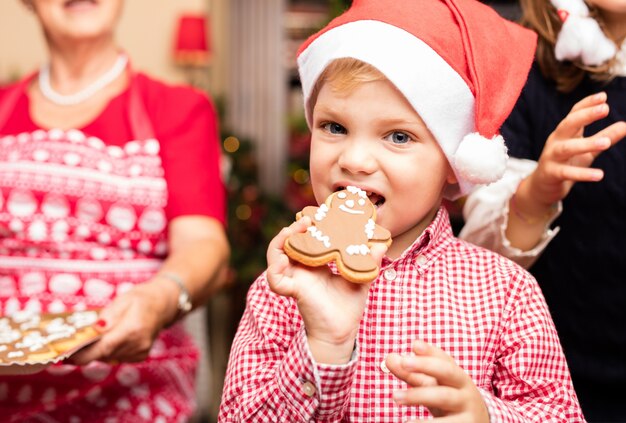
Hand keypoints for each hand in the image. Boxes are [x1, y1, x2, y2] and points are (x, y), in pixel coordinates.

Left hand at [70, 280, 176, 364]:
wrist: (163, 304)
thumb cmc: (142, 298)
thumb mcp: (124, 299)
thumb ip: (109, 316)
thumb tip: (95, 330)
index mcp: (133, 329)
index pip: (104, 348)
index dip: (83, 354)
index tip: (65, 355)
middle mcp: (137, 344)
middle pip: (103, 354)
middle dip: (86, 350)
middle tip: (70, 344)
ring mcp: (140, 352)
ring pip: (108, 357)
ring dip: (97, 350)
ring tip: (89, 339)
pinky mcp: (139, 356)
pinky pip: (116, 357)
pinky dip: (108, 351)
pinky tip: (109, 339)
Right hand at [266, 216, 386, 363]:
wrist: (342, 332)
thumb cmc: (348, 307)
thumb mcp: (361, 279)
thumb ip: (370, 261)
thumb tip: (383, 243)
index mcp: (315, 263)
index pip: (306, 238)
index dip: (309, 224)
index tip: (319, 212)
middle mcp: (302, 268)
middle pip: (288, 241)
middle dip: (295, 227)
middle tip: (308, 218)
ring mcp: (295, 278)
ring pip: (276, 255)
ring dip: (281, 240)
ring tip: (292, 230)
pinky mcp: (293, 290)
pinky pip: (275, 280)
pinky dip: (274, 269)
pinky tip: (283, 260)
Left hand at [386, 340, 488, 422]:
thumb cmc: (450, 403)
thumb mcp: (435, 388)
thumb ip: (412, 374)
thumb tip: (390, 358)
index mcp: (458, 378)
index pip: (444, 360)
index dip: (430, 352)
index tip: (414, 345)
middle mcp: (465, 390)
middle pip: (446, 372)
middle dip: (425, 365)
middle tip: (403, 363)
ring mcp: (467, 409)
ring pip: (443, 396)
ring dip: (418, 394)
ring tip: (395, 397)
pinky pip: (446, 422)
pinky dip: (426, 422)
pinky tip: (409, 422)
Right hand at [523, 92, 625, 209]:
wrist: (542, 187)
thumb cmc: (567, 164)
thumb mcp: (588, 150)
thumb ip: (604, 137)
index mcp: (564, 133)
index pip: (574, 114)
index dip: (587, 104)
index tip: (603, 96)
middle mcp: (556, 141)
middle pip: (568, 124)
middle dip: (585, 116)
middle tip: (605, 108)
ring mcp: (551, 157)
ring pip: (567, 148)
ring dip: (586, 144)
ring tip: (606, 143)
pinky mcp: (551, 173)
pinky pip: (567, 172)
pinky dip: (582, 174)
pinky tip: (599, 175)